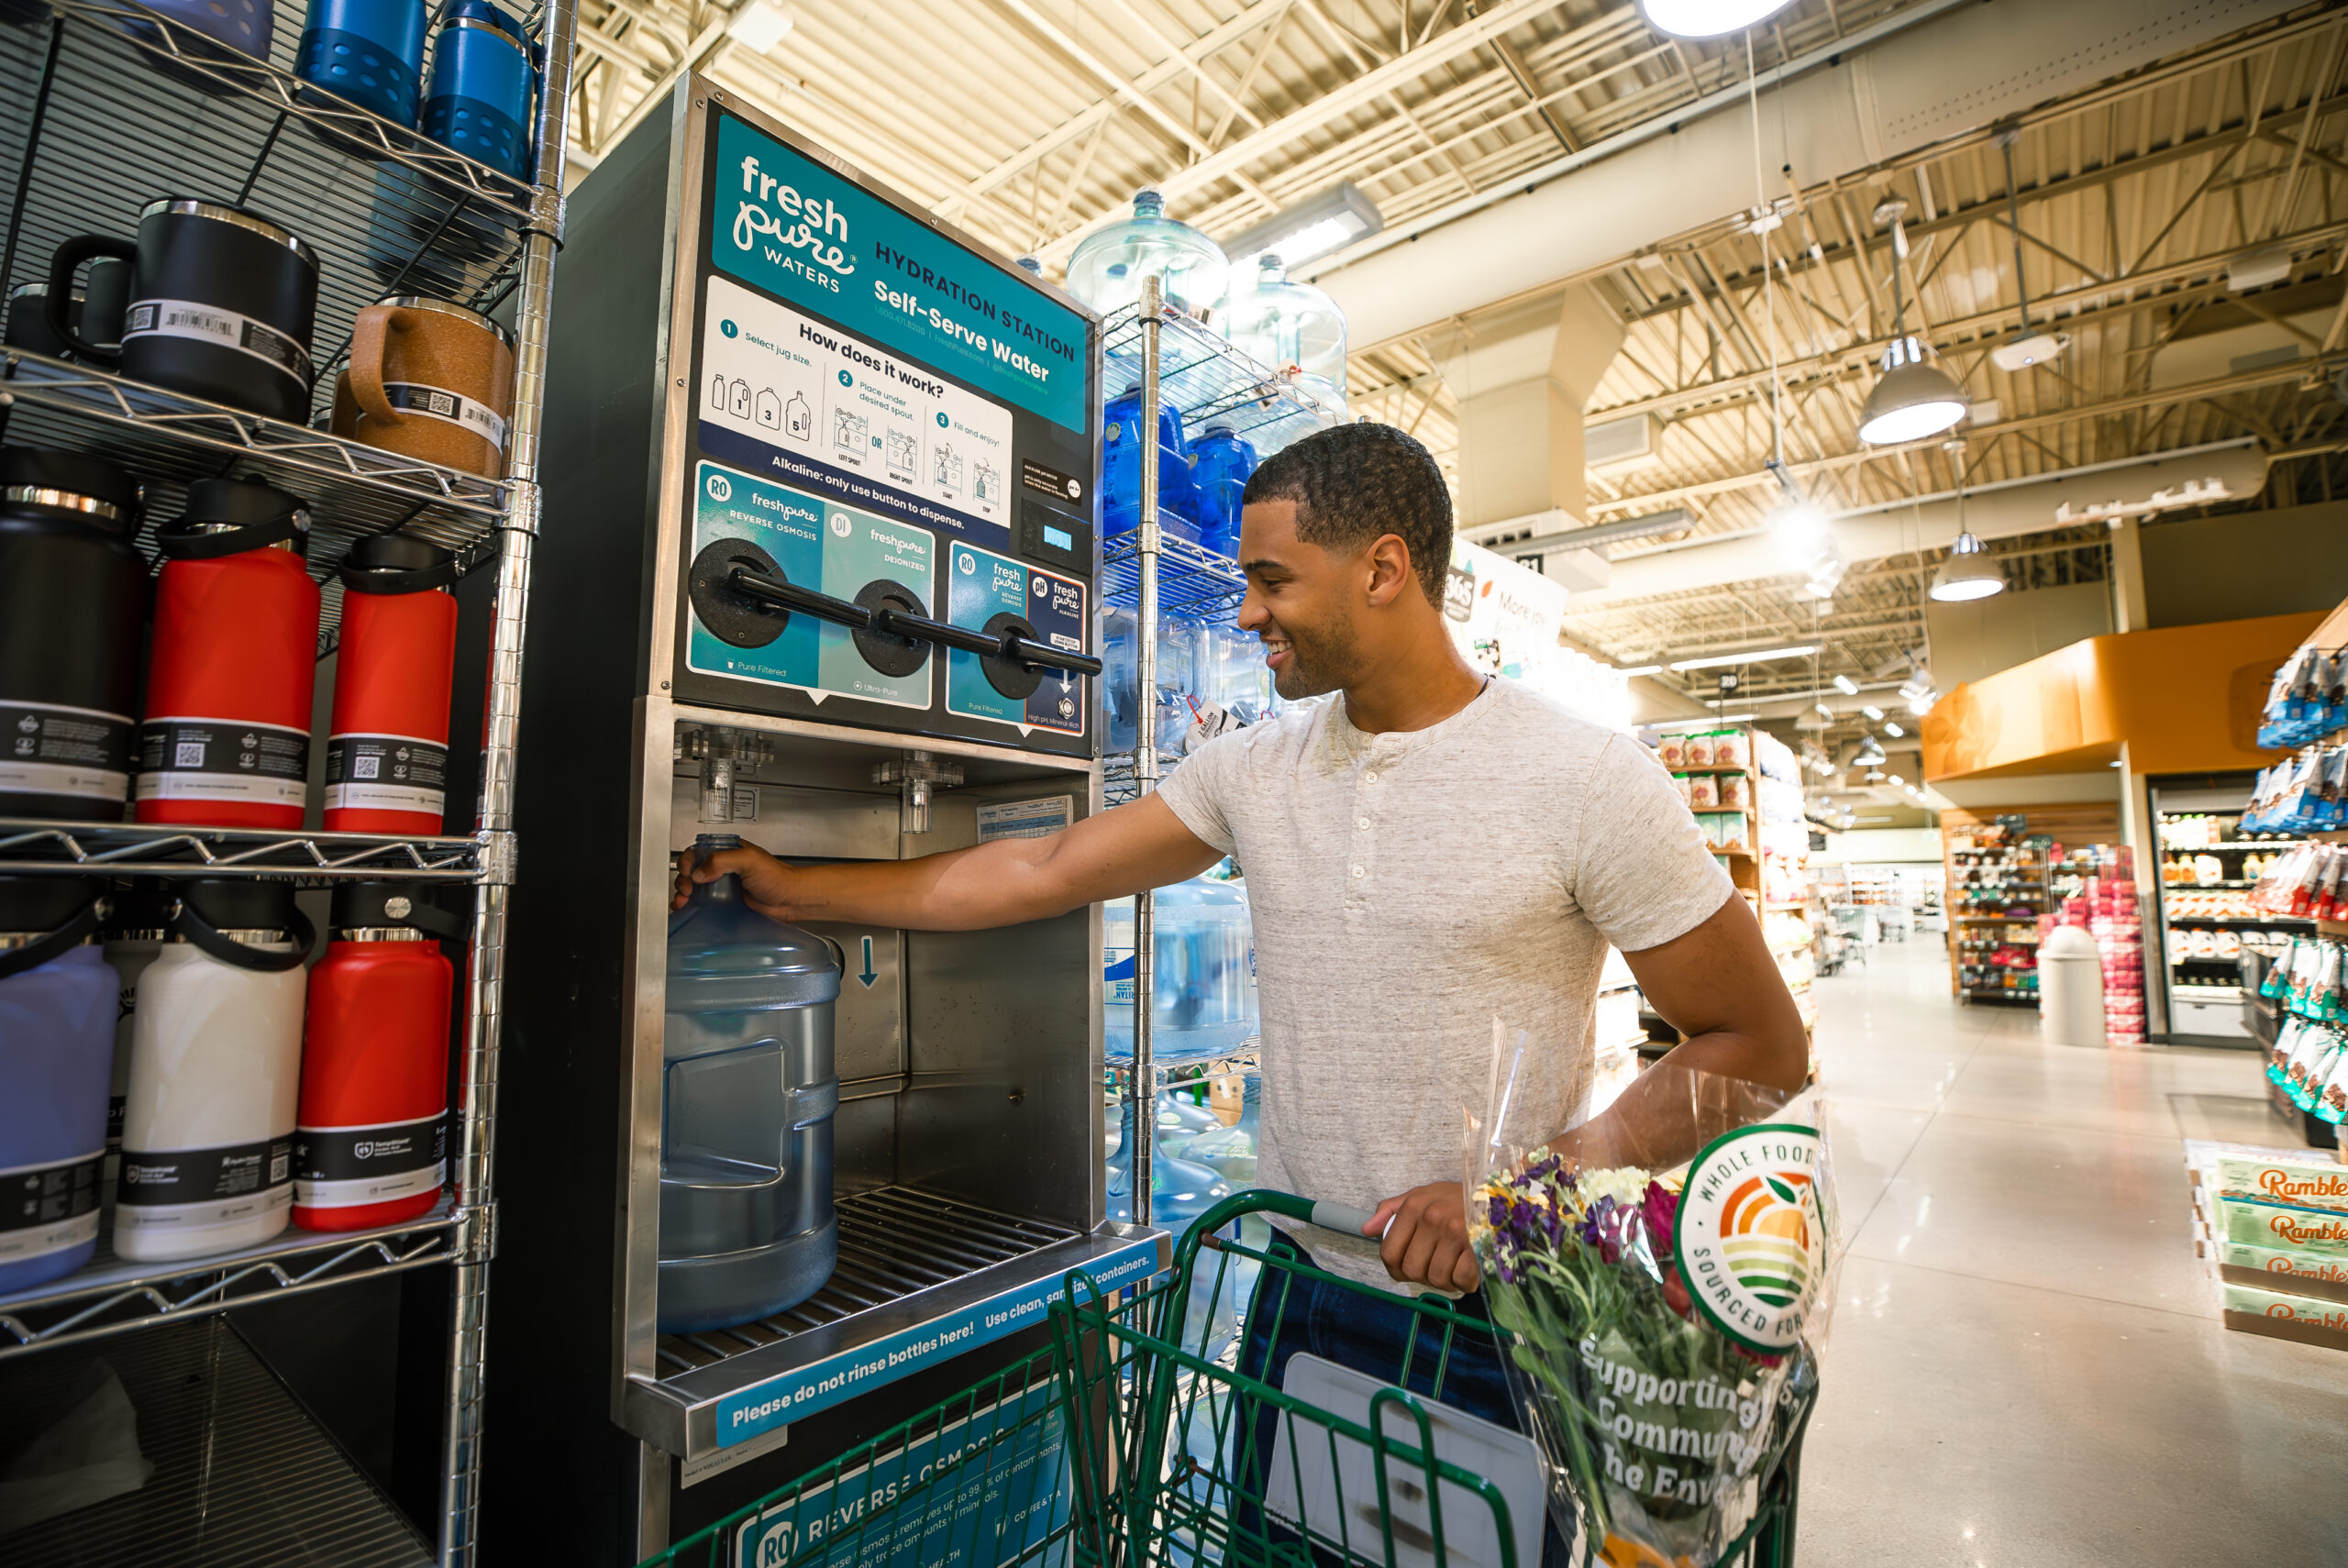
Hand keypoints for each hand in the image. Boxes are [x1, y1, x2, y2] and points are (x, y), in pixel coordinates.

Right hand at [672, 840, 801, 919]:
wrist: (790, 899)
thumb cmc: (777, 877)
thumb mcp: (749, 860)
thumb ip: (722, 861)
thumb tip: (700, 872)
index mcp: (728, 850)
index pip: (698, 851)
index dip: (687, 861)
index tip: (687, 873)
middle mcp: (723, 866)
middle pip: (692, 869)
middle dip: (683, 879)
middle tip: (687, 890)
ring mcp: (723, 884)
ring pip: (694, 886)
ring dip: (683, 893)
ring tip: (683, 901)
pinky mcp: (724, 901)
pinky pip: (703, 901)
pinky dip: (691, 904)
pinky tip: (686, 908)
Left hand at [1367, 1181, 1479, 1292]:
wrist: (1499, 1194)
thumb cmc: (1457, 1197)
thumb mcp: (1423, 1194)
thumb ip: (1392, 1210)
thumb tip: (1367, 1230)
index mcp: (1414, 1206)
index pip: (1389, 1251)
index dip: (1394, 1268)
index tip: (1405, 1270)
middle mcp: (1432, 1218)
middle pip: (1411, 1269)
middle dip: (1421, 1276)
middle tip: (1434, 1269)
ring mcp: (1455, 1232)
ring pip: (1436, 1278)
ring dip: (1445, 1281)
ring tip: (1452, 1268)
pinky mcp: (1477, 1245)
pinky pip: (1461, 1279)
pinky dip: (1464, 1282)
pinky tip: (1468, 1271)